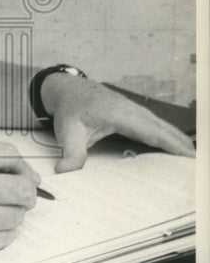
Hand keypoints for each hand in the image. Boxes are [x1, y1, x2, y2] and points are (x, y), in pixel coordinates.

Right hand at [0, 141, 39, 262]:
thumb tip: (13, 169)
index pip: (9, 157)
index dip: (23, 166)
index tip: (25, 175)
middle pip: (23, 189)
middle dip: (26, 193)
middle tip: (19, 197)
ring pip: (17, 217)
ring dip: (11, 216)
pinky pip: (5, 238)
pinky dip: (0, 234)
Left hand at [40, 74, 195, 172]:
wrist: (68, 90)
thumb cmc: (70, 109)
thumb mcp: (68, 132)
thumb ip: (70, 153)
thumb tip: (64, 172)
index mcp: (119, 114)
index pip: (151, 131)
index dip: (171, 144)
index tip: (189, 156)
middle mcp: (132, 110)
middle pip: (164, 129)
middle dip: (182, 146)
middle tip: (197, 167)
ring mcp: (135, 111)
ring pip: (163, 127)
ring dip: (179, 142)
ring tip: (193, 162)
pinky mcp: (135, 115)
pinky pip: (157, 127)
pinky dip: (170, 137)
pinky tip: (178, 150)